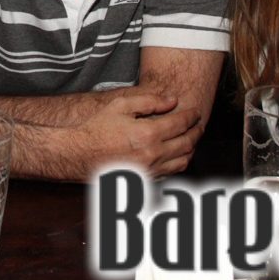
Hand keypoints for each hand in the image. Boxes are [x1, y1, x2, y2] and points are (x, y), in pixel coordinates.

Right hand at [75, 92, 203, 176]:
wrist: (79, 154)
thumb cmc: (97, 128)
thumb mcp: (120, 105)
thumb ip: (148, 101)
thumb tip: (172, 100)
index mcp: (148, 133)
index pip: (180, 123)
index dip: (191, 116)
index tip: (195, 112)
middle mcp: (152, 154)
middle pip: (187, 143)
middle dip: (196, 132)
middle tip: (198, 125)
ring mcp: (149, 169)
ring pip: (183, 161)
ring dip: (191, 149)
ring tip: (192, 140)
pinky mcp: (144, 179)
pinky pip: (171, 173)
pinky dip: (179, 163)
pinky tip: (177, 155)